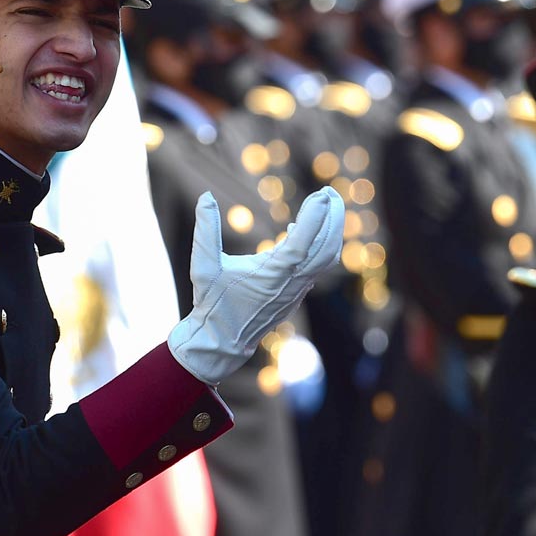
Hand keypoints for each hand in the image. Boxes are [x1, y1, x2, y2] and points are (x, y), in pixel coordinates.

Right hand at [168, 188, 344, 384]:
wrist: (222, 342)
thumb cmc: (212, 304)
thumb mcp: (202, 266)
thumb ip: (205, 230)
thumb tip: (205, 196)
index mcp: (271, 275)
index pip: (301, 243)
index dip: (314, 218)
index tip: (322, 194)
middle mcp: (290, 283)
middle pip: (325, 249)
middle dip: (333, 219)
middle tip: (331, 192)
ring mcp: (297, 291)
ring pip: (325, 259)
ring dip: (330, 231)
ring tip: (326, 206)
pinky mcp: (296, 295)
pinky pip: (316, 266)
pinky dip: (318, 245)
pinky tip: (298, 231)